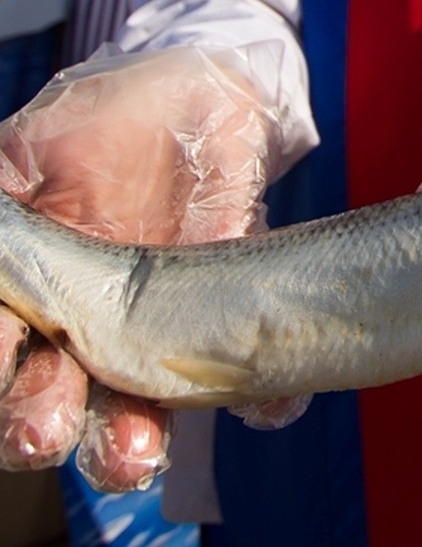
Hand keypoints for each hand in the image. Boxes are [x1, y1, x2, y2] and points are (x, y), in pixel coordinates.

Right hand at [0, 46, 295, 491]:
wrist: (206, 91)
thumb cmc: (110, 114)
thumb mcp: (39, 146)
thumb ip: (9, 196)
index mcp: (36, 284)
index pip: (2, 349)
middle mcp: (90, 319)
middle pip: (56, 395)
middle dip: (44, 423)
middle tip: (46, 435)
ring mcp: (162, 320)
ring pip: (140, 401)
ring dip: (133, 438)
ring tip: (137, 456)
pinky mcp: (231, 309)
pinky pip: (247, 366)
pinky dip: (260, 395)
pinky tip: (267, 403)